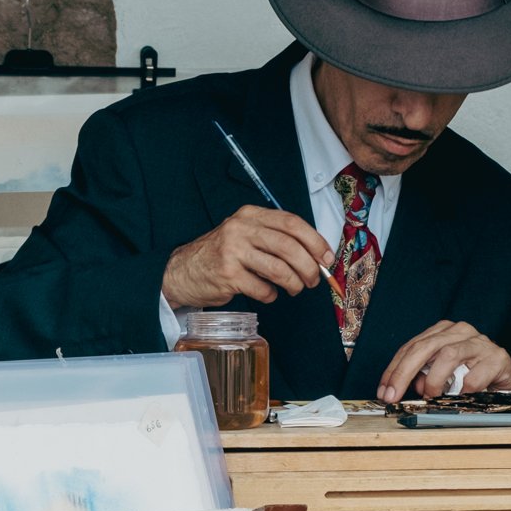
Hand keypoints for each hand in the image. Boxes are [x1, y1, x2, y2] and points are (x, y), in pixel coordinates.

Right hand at [164, 207, 332, 309]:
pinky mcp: (228, 275)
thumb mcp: (246, 235)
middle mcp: (241, 229)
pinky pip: (263, 289)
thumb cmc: (222, 254)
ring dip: (294, 283)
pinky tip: (266, 293)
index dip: (315, 241)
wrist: (183, 271)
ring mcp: (233, 251)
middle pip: (289, 246)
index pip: (292, 223)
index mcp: (250, 215)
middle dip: (309, 267)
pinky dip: (271, 295)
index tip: (326, 257)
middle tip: (314, 279)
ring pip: (279, 269)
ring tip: (294, 288)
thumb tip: (315, 256)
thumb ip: (276, 239)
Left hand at [376, 321, 510, 407]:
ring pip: (448, 356)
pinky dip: (462, 391)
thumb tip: (409, 387)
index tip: (383, 391)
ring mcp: (480, 343)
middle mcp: (461, 332)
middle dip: (404, 373)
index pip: (411, 347)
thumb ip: (423, 376)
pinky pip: (474, 377)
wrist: (509, 383)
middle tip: (394, 396)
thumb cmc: (473, 377)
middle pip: (424, 348)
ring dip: (434, 381)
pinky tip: (460, 397)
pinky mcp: (498, 358)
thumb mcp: (443, 375)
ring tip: (432, 396)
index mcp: (444, 332)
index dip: (394, 370)